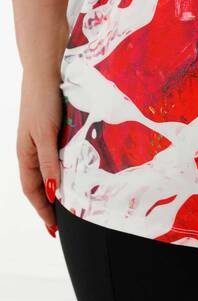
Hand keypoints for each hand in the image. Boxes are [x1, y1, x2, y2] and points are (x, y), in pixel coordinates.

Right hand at [16, 71, 62, 237]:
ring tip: (66, 205)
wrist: (45, 72)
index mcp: (25, 154)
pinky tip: (70, 173)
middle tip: (59, 224)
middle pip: (37, 185)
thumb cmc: (42, 101)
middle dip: (47, 205)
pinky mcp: (49, 130)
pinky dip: (60, 170)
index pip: (32, 191)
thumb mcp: (45, 134)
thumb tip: (52, 192)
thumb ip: (48, 162)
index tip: (53, 228)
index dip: (42, 210)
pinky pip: (53, 157)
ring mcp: (39, 140)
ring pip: (45, 171)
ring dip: (53, 189)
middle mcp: (30, 150)